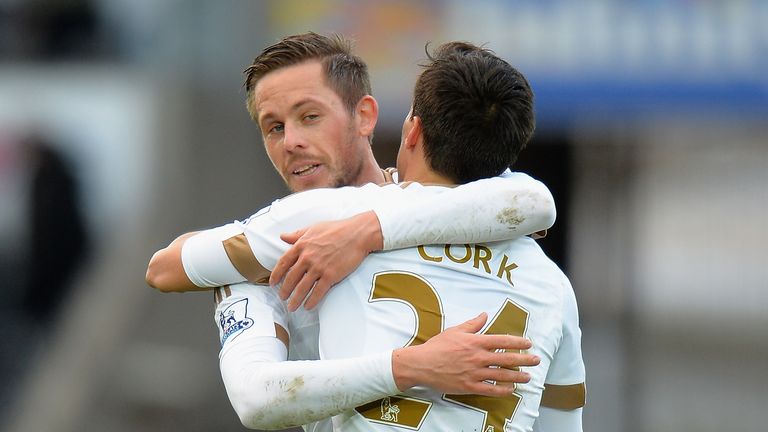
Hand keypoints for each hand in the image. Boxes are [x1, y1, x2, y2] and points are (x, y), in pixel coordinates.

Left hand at [270, 211, 383, 310]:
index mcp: (301, 245)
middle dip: (285, 291)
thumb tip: (283, 236)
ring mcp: (318, 267)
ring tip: (292, 307)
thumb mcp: (313, 228)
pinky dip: (311, 301)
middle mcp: (307, 258)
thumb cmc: (337, 229)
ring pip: (302, 288)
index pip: (283, 263)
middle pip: (291, 278)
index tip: (273, 283)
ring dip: (295, 300)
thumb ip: (297, 234)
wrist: (357, 234)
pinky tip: (308, 307)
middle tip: (282, 298)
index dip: (276, 275)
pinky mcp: (330, 275)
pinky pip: (318, 292)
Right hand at [392, 313, 539, 396]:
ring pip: (501, 375)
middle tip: (536, 360)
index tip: (528, 344)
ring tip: (528, 377)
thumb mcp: (455, 331)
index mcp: (475, 342)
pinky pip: (490, 390)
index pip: (502, 340)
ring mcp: (474, 373)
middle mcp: (478, 357)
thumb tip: (484, 315)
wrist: (421, 364)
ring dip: (517, 376)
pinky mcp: (469, 386)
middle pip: (507, 358)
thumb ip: (472, 324)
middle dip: (524, 360)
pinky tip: (511, 389)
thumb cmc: (437, 346)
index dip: (518, 342)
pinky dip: (502, 390)